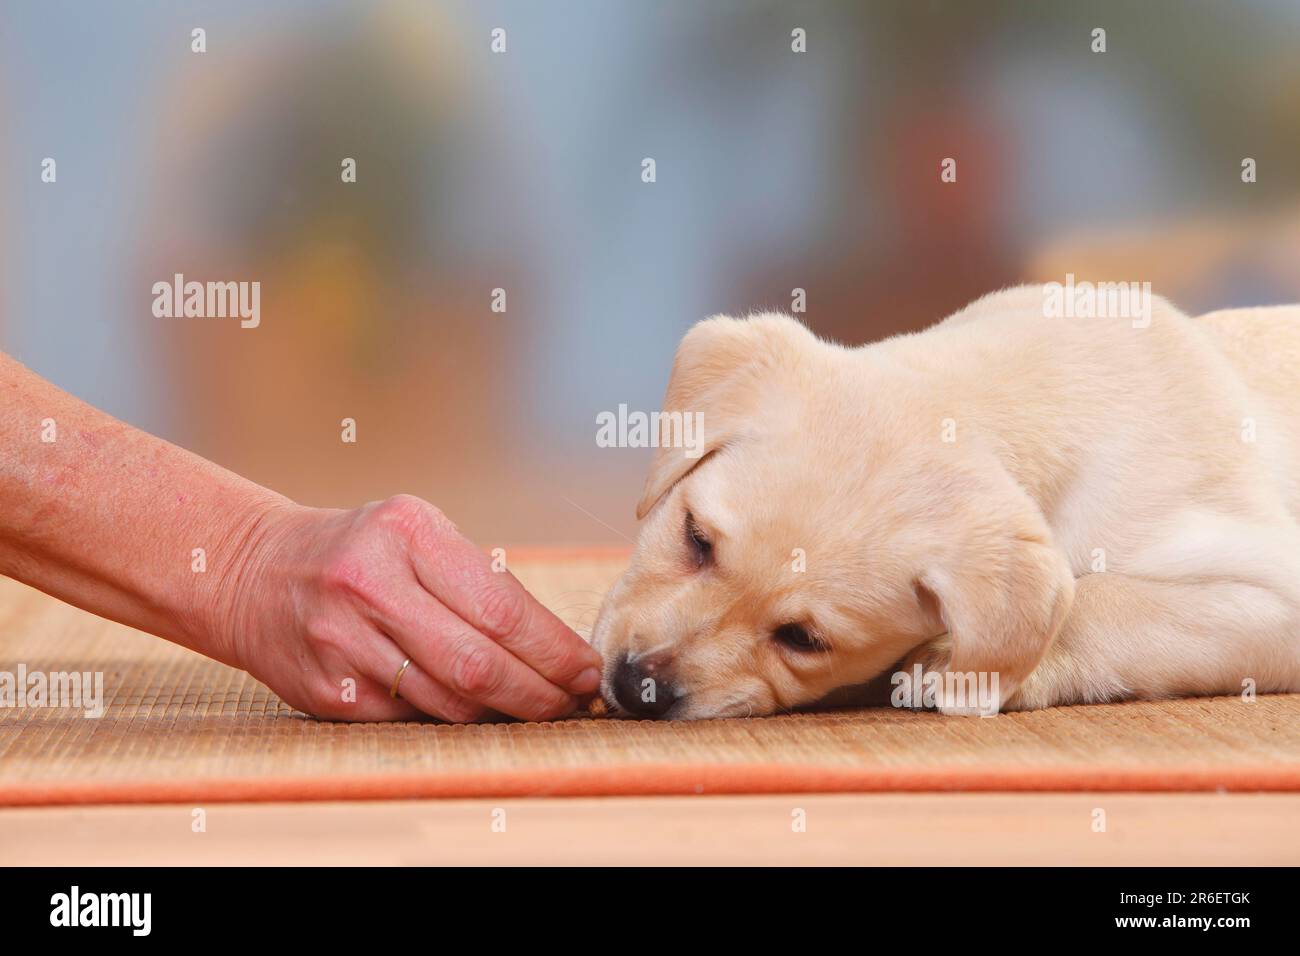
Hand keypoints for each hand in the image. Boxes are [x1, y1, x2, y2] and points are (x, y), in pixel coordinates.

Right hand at [220, 495, 602, 720]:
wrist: (254, 571)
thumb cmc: (362, 551)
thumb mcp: (417, 534)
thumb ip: (478, 581)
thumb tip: (556, 648)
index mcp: (406, 534)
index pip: (501, 607)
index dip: (554, 649)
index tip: (588, 668)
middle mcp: (371, 586)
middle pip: (478, 664)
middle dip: (540, 692)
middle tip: (573, 700)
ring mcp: (343, 642)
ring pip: (448, 701)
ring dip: (502, 712)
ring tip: (534, 705)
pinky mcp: (328, 690)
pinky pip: (411, 719)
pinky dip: (451, 718)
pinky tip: (474, 708)